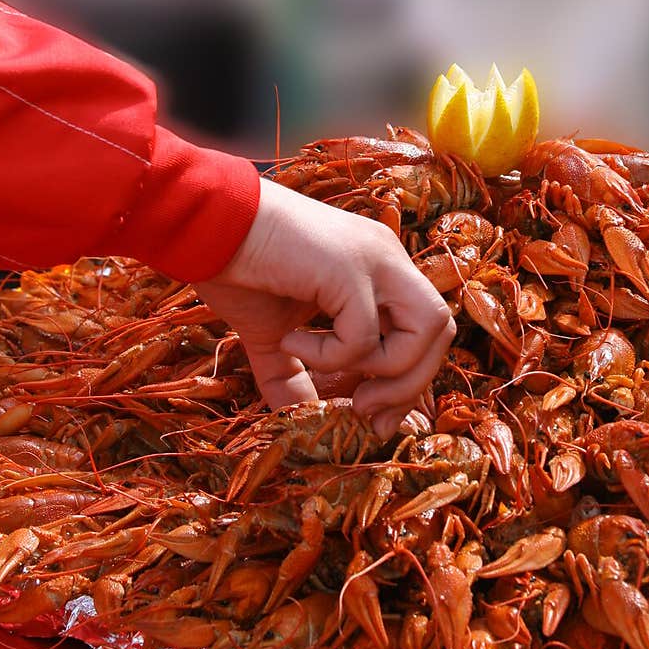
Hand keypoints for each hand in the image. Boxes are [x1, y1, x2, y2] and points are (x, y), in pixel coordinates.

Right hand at [196, 179, 454, 436]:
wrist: (206, 225)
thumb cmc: (238, 269)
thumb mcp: (274, 336)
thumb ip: (295, 376)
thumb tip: (303, 423)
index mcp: (378, 269)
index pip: (426, 330)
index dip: (408, 381)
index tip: (371, 417)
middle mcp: (386, 258)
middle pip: (441, 328)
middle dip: (411, 383)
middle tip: (365, 410)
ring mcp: (373, 258)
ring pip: (430, 325)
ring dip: (389, 371)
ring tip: (340, 378)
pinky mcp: (348, 268)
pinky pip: (365, 335)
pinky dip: (331, 356)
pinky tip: (293, 339)